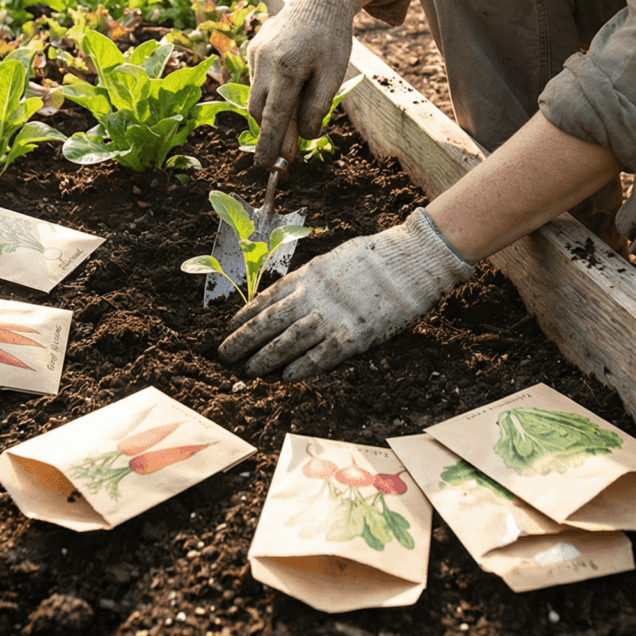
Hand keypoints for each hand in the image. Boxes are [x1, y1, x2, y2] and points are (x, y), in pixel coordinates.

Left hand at [218, 209, 475, 381]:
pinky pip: (322, 355)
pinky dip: (302, 367)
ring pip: (289, 341)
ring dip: (266, 357)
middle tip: (225, 354)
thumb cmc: (377, 258)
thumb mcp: (335, 260)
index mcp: (309, 275)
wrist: (411, 260)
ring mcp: (332, 316)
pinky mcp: (354, 335)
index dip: (246, 314)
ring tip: (249, 370)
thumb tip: (293, 291)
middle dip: (244, 339)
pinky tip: (286, 377)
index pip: (268, 297)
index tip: (230, 326)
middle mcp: (314, 296)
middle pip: (270, 321)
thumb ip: (313, 278)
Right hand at [247, 0, 360, 164]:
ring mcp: (255, 53)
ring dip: (272, 111)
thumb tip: (304, 136)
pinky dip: (271, 91)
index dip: (269, 143)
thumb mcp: (333, 74)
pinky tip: (290, 82)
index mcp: (287, 68)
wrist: (318, 1)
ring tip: (297, 106)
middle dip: (270, 132)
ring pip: (257, 96)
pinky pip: (258, 79)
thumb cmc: (330, 39)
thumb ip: (317, 106)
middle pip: (259, 110)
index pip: (274, 116)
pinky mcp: (253, 49)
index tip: (264, 166)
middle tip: (288, 150)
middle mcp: (264, 61)